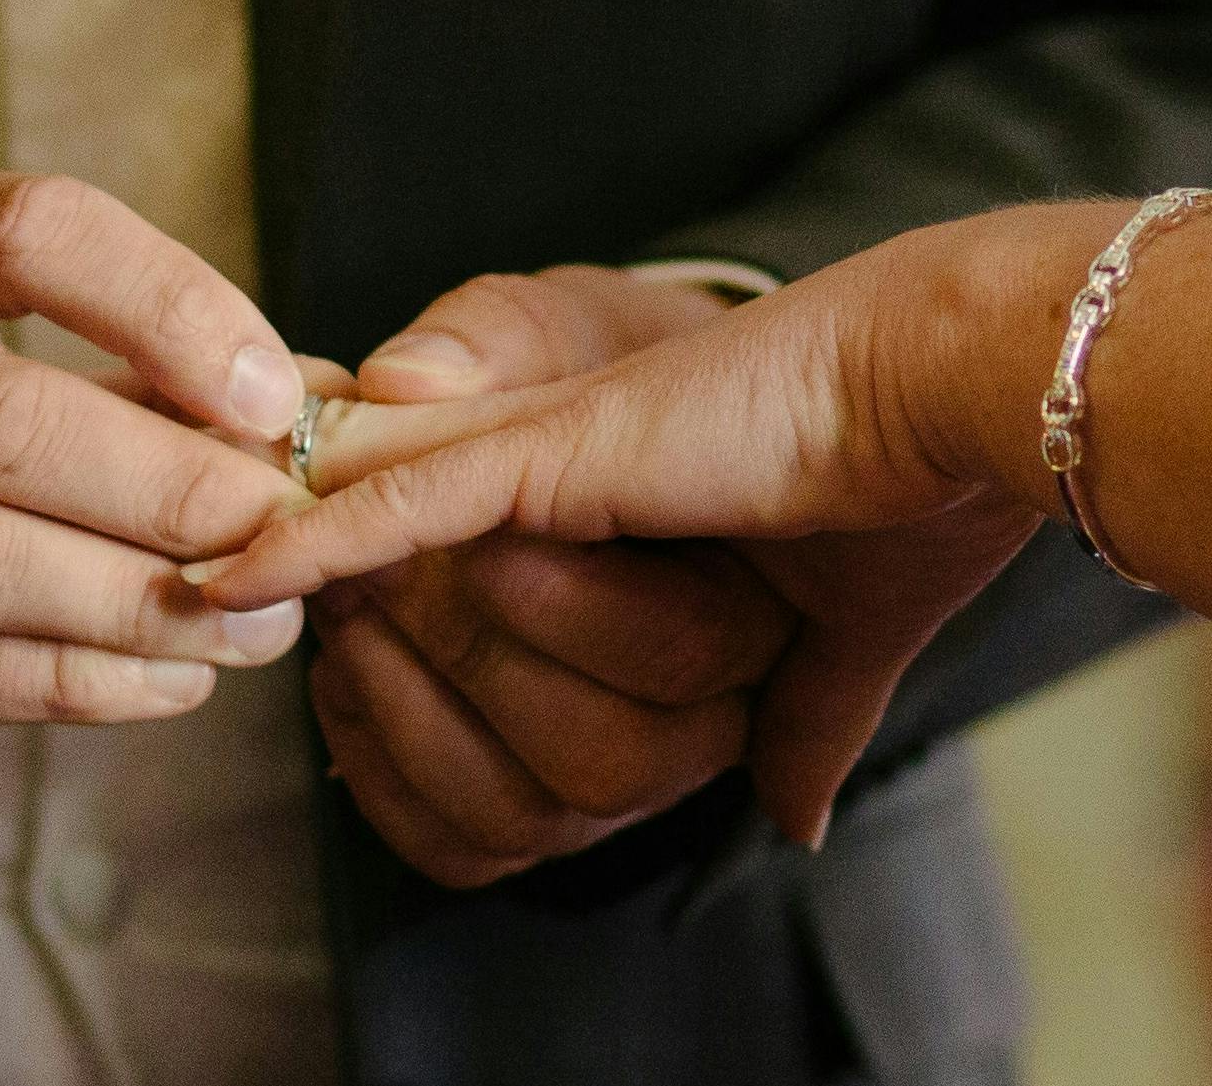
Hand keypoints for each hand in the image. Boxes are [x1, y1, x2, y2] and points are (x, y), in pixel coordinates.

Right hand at [0, 173, 313, 788]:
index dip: (168, 306)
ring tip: (252, 627)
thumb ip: (134, 374)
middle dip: (172, 487)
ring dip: (139, 603)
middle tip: (286, 536)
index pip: (24, 231)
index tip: (273, 395)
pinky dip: (74, 681)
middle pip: (1, 418)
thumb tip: (325, 409)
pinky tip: (167, 681)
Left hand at [207, 207, 1107, 844]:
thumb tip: (796, 816)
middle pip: (404, 569)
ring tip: (251, 605)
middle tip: (239, 605)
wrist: (973, 394)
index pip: (463, 551)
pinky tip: (237, 576)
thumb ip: (803, 717)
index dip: (367, 585)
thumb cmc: (924, 494)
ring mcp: (563, 459)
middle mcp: (577, 473)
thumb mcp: (845, 633)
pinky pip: (414, 510)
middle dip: (342, 617)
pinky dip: (322, 543)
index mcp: (633, 512)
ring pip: (400, 556)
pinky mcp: (565, 457)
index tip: (306, 631)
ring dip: (340, 603)